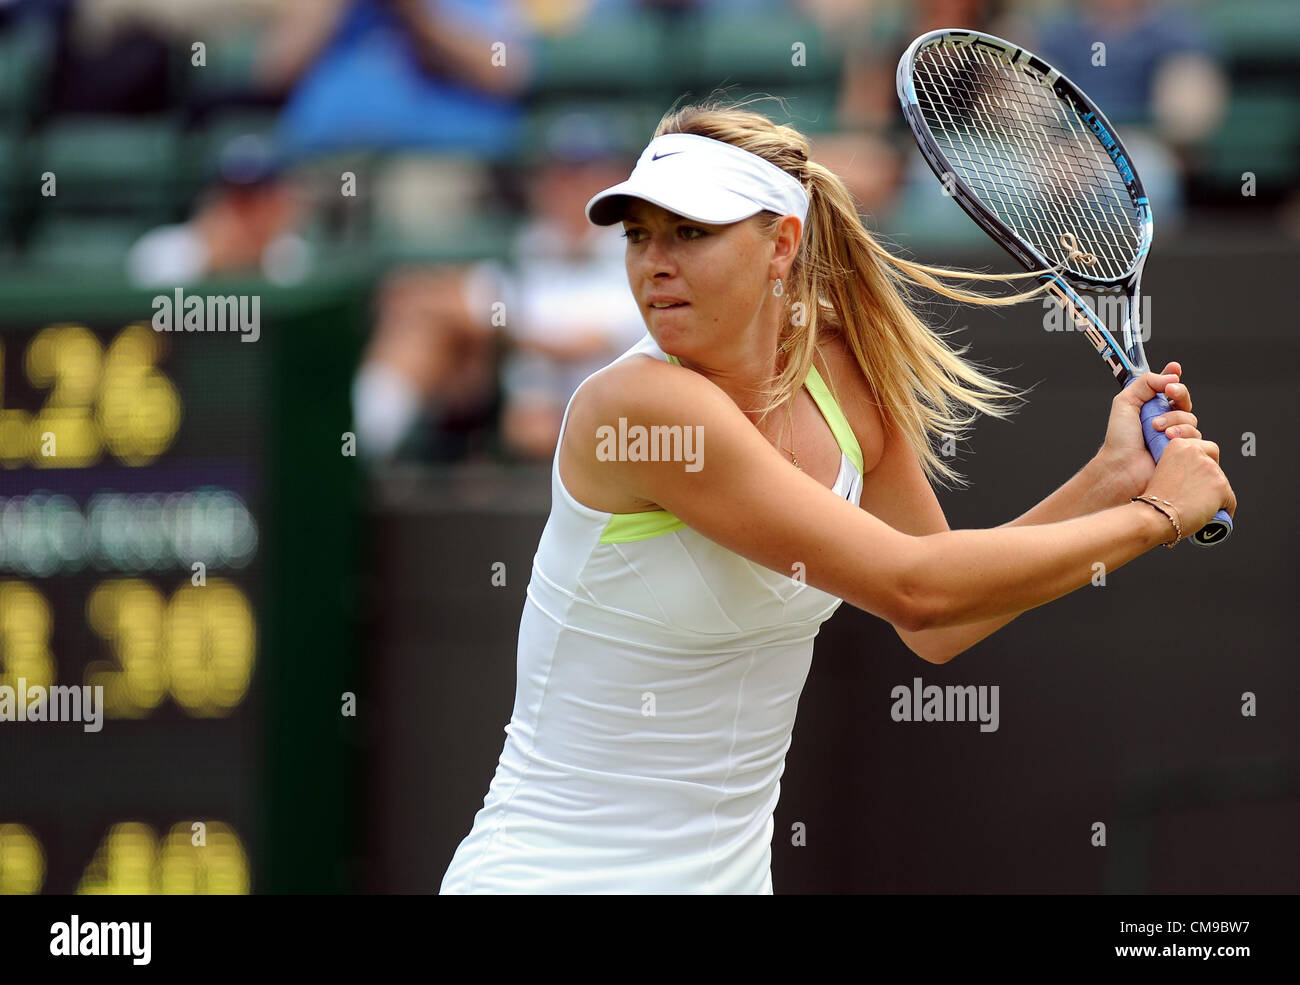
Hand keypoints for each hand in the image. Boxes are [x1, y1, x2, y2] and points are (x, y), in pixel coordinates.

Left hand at [1093, 361, 1200, 498]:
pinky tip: (1169, 440)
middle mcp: (1166, 422)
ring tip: (1157, 428)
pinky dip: (1183, 436)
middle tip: (1169, 392)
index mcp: (1152, 409)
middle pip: (1185, 401)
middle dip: (1179, 393)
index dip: (1174, 377)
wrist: (1123, 466)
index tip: (1175, 368)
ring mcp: (1177, 437)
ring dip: (1175, 420)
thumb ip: (1146, 383)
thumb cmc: (1120, 440)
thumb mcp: (1126, 402)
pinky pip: (1197, 438)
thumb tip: (1171, 376)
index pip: (1168, 389)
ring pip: (1191, 419)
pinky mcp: (1185, 452)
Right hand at [1143, 432, 1236, 538]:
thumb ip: (1178, 465)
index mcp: (1178, 445)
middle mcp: (1196, 451)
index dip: (1201, 463)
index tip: (1194, 476)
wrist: (1155, 515)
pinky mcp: (1222, 486)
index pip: (1204, 448)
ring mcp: (1210, 468)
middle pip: (1215, 463)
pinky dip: (1223, 509)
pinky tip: (1211, 515)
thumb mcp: (1160, 471)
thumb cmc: (1153, 500)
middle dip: (1210, 477)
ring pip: (1222, 482)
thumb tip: (1194, 474)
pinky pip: (1229, 500)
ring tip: (1200, 507)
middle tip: (1197, 492)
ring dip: (1214, 494)